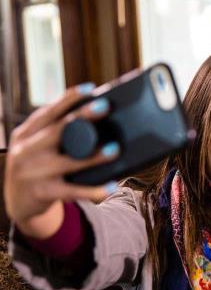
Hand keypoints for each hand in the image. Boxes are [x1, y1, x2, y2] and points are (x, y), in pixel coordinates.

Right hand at [4, 84, 118, 238]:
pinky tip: (110, 188)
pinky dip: (94, 191)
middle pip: (57, 130)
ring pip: (68, 162)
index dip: (68, 99)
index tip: (90, 88)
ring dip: (93, 156)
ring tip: (114, 149)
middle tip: (105, 106)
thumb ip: (53, 132)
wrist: (18, 202)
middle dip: (82, 116)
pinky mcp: (43, 193)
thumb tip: (92, 115)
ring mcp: (33, 172)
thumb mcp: (35, 145)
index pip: (47, 112)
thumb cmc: (37, 166)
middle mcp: (25, 150)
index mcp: (25, 134)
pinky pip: (73, 192)